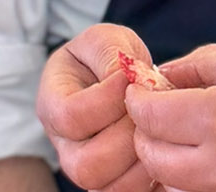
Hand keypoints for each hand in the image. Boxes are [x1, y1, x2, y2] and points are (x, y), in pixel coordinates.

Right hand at [37, 23, 159, 191]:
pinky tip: (162, 144)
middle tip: (146, 110)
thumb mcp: (105, 39)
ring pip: (110, 186)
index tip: (128, 78)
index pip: (70, 117)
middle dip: (126, 136)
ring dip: (142, 158)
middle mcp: (65, 146)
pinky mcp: (113, 181)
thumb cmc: (106, 57)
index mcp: (52, 104)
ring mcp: (87, 168)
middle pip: (86, 165)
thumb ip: (109, 52)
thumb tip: (124, 80)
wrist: (117, 78)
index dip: (105, 100)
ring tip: (156, 127)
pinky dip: (153, 175)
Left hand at [126, 44, 215, 191]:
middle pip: (151, 159)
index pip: (145, 115)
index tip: (147, 88)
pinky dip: (200, 180)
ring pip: (176, 186)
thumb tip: (164, 72)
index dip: (139, 97)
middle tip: (163, 111)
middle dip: (148, 132)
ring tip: (190, 134)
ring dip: (170, 161)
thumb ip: (203, 64)